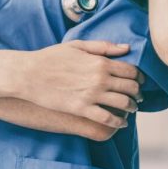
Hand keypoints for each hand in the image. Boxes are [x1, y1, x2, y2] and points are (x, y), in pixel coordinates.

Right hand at [13, 40, 143, 127]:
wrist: (28, 74)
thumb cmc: (50, 57)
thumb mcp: (77, 45)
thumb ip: (103, 47)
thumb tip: (126, 48)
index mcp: (100, 62)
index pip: (131, 71)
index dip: (139, 78)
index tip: (139, 82)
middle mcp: (100, 78)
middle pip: (131, 87)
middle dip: (138, 93)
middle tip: (138, 97)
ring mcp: (91, 95)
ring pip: (123, 103)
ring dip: (131, 107)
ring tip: (131, 109)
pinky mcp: (82, 109)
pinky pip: (108, 118)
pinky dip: (119, 122)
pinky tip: (121, 123)